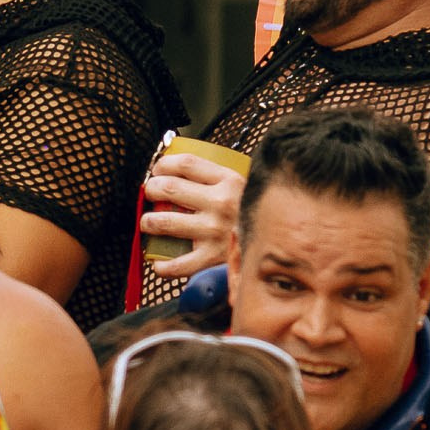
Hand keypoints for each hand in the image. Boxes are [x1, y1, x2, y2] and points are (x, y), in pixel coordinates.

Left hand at [140, 152, 244, 280]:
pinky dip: (162, 265)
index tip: (157, 170)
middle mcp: (221, 203)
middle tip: (150, 194)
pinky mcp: (212, 258)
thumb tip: (179, 170)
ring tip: (149, 223)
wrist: (281, 243)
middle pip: (169, 188)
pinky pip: (177, 264)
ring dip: (148, 222)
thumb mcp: (243, 187)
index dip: (163, 164)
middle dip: (151, 190)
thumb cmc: (255, 214)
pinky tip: (158, 262)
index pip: (186, 163)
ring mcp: (215, 231)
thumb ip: (217, 179)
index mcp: (229, 180)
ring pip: (165, 222)